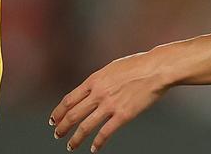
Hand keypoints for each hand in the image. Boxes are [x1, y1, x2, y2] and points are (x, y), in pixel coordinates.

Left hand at [50, 51, 169, 151]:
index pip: (69, 99)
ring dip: (75, 138)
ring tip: (70, 145)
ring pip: (85, 126)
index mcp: (94, 80)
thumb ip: (99, 80)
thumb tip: (91, 90)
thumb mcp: (111, 68)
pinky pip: (105, 133)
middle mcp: (98, 93)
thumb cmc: (138, 65)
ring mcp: (110, 105)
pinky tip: (94, 148)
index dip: (59, 112)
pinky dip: (97, 143)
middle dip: (62, 126)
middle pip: (73, 114)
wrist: (156, 69)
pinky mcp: (123, 115)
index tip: (53, 120)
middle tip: (57, 134)